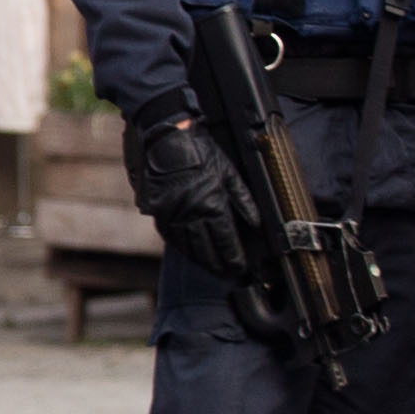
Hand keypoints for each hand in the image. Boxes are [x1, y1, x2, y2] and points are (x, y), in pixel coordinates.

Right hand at [125, 114, 260, 280]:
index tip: (240, 268)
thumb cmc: (200, 151)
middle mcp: (191, 215)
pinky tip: (190, 252)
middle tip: (228, 275)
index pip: (226, 242)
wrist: (167, 138)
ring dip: (201, 260)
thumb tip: (256, 222)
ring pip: (188, 248)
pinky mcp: (158, 212)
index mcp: (212, 205)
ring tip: (211, 268)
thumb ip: (243, 200)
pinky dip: (182, 248)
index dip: (234, 258)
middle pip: (207, 251)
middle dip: (219, 265)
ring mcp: (172, 215)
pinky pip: (172, 237)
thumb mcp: (229, 172)